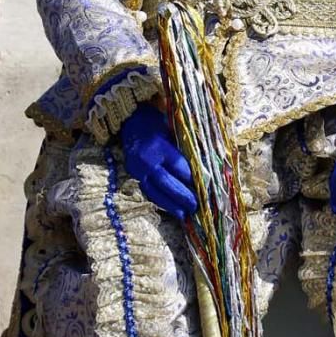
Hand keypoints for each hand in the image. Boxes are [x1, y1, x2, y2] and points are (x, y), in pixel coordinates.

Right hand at [119, 102, 197, 218]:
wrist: (130, 121)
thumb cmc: (157, 123)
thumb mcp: (173, 129)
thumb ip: (185, 148)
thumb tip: (205, 169)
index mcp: (159, 145)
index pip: (178, 166)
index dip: (191, 178)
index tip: (204, 187)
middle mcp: (146, 159)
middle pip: (167, 182)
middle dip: (183, 196)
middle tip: (197, 206)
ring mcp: (137, 169)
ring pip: (155, 192)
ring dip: (171, 205)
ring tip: (185, 215)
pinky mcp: (133, 175)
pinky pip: (148, 191)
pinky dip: (160, 201)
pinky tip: (171, 208)